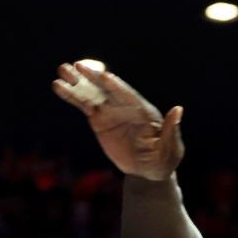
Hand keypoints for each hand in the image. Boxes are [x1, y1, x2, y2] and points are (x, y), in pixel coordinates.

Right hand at [52, 62, 183, 180]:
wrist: (147, 171)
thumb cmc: (163, 160)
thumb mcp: (170, 149)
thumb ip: (172, 131)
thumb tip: (178, 109)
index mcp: (144, 111)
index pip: (128, 96)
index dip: (116, 86)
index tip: (104, 76)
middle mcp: (126, 107)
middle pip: (108, 90)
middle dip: (93, 78)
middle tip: (77, 66)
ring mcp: (112, 112)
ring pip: (93, 94)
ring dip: (77, 83)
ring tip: (61, 70)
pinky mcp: (99, 119)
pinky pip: (84, 105)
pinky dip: (72, 96)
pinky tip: (58, 87)